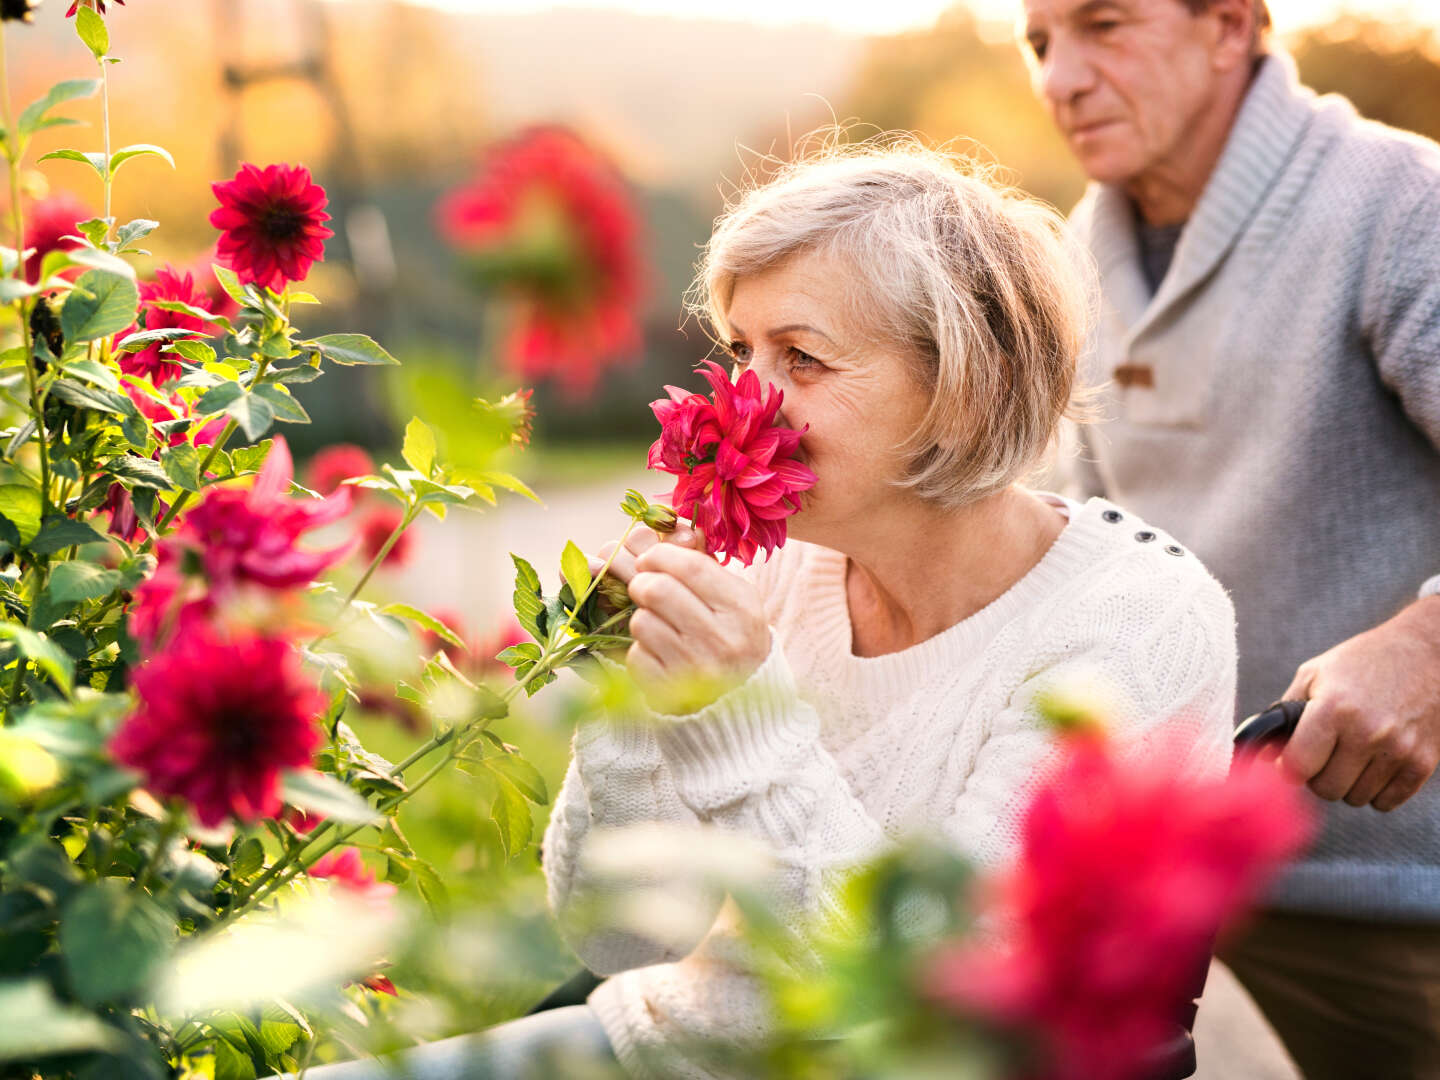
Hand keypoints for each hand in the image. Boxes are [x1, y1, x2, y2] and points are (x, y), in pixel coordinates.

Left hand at [590, 525, 770, 709]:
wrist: (740, 707)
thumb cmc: (732, 638)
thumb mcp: (735, 601)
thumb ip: (702, 568)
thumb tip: (654, 537)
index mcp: (742, 609)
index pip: (690, 567)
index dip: (660, 555)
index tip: (650, 558)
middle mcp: (722, 639)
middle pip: (657, 589)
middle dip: (642, 583)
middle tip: (644, 588)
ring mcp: (694, 669)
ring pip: (641, 621)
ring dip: (642, 619)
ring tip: (658, 626)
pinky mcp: (669, 692)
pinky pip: (635, 655)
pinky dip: (640, 651)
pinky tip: (659, 655)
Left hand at [1279, 597, 1439, 811]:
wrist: (1427, 653)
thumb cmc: (1363, 662)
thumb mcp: (1315, 674)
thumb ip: (1284, 713)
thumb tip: (1259, 752)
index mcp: (1334, 708)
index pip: (1298, 766)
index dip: (1287, 768)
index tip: (1289, 762)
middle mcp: (1367, 732)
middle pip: (1326, 789)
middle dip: (1317, 776)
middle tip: (1322, 756)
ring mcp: (1399, 750)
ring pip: (1355, 798)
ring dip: (1347, 783)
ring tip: (1351, 754)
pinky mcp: (1423, 762)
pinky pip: (1386, 802)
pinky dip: (1376, 791)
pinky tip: (1374, 764)